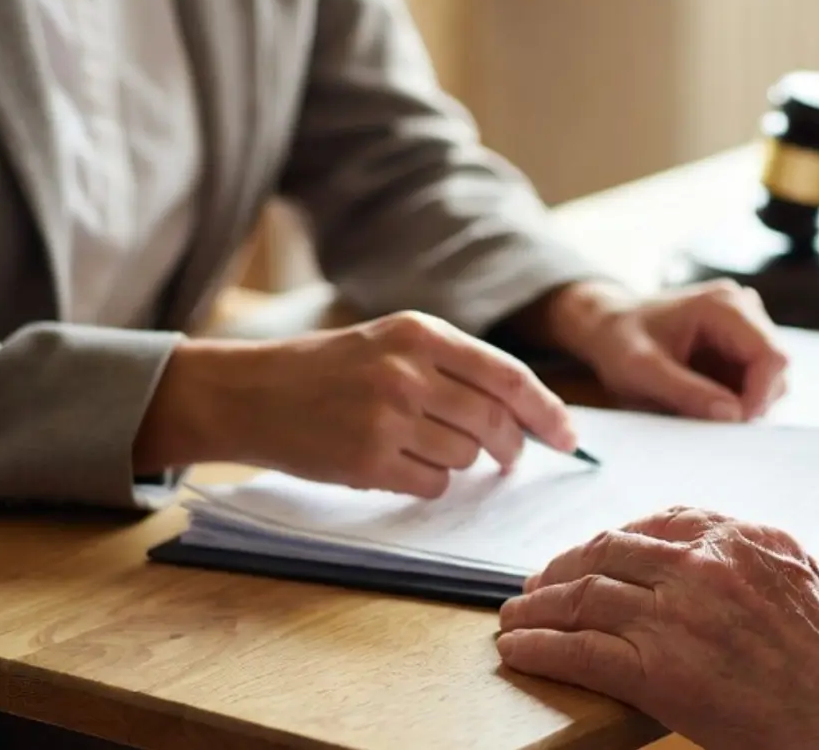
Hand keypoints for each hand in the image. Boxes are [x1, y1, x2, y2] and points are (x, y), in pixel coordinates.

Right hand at [136, 311, 577, 495]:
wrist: (249, 392)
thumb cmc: (329, 369)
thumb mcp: (391, 342)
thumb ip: (454, 368)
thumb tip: (525, 415)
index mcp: (421, 333)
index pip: (509, 377)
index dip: (547, 412)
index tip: (568, 437)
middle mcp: (407, 371)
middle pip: (494, 423)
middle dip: (511, 448)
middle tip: (508, 458)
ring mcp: (386, 416)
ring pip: (465, 458)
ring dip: (459, 463)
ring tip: (422, 446)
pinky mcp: (367, 459)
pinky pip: (432, 484)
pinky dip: (428, 483)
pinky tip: (399, 466)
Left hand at [496, 509, 818, 749]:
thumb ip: (779, 575)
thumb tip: (763, 584)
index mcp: (750, 540)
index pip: (664, 521)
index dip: (618, 538)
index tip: (599, 550)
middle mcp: (709, 563)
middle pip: (611, 550)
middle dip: (567, 566)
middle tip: (541, 583)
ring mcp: (680, 612)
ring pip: (585, 594)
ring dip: (539, 606)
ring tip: (517, 617)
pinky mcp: (660, 669)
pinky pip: (580, 648)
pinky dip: (540, 647)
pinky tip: (520, 650)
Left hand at [542, 281, 788, 421]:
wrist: (608, 326)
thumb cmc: (619, 341)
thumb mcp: (640, 370)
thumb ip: (684, 391)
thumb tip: (732, 415)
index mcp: (725, 306)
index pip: (772, 356)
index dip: (760, 396)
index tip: (730, 425)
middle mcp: (746, 310)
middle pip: (776, 370)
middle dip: (749, 403)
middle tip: (706, 422)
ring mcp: (746, 327)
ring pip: (770, 381)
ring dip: (741, 404)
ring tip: (696, 408)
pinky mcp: (741, 347)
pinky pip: (754, 384)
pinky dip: (734, 401)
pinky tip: (701, 400)